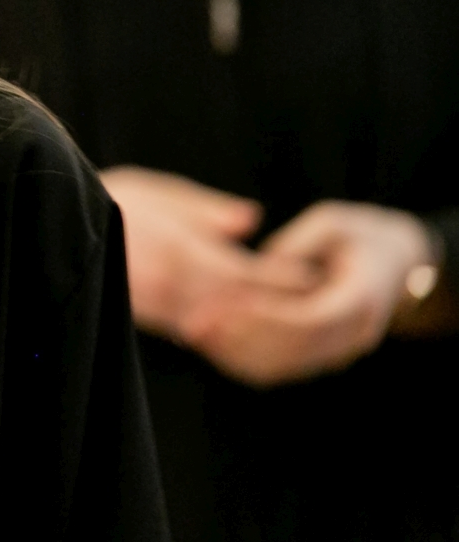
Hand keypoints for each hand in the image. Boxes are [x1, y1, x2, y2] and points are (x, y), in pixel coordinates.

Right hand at [101, 166, 312, 341]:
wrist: (49, 226)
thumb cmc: (103, 199)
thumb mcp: (153, 190)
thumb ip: (202, 209)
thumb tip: (250, 220)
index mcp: (179, 246)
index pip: (244, 271)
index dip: (280, 277)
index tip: (311, 275)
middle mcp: (170, 281)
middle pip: (238, 305)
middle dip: (276, 305)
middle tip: (315, 304)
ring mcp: (155, 305)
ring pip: (218, 325)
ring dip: (253, 325)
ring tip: (289, 324)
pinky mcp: (143, 319)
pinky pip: (192, 333)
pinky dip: (222, 336)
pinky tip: (238, 332)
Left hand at [182, 201, 437, 387]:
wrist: (398, 264)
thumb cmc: (361, 234)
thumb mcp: (333, 223)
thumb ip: (298, 243)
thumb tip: (260, 266)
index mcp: (361, 297)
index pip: (311, 319)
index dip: (265, 315)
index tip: (225, 304)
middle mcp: (354, 332)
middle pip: (293, 349)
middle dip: (241, 338)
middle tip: (194, 323)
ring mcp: (341, 349)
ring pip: (285, 366)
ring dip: (236, 354)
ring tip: (193, 332)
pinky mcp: (323, 355)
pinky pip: (283, 367)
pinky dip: (245, 359)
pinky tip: (210, 341)